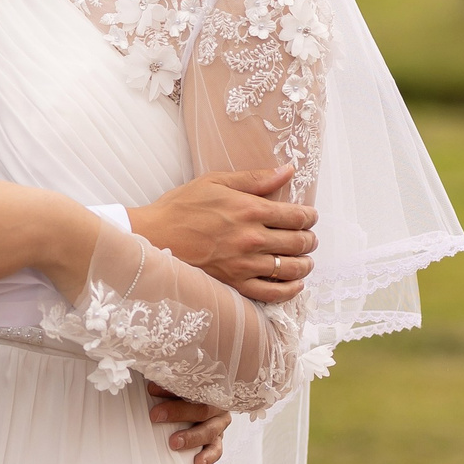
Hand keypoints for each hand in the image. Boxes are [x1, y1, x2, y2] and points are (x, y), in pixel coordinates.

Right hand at [125, 164, 315, 303]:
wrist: (153, 236)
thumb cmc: (181, 206)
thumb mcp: (216, 181)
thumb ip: (255, 178)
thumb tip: (287, 171)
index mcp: (250, 210)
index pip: (297, 216)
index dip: (310, 217)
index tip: (310, 216)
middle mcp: (252, 238)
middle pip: (299, 242)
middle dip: (310, 239)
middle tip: (309, 237)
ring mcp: (244, 264)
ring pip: (291, 269)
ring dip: (305, 264)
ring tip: (305, 260)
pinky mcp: (235, 284)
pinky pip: (272, 293)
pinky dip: (290, 290)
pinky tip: (295, 284)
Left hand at [149, 382, 231, 463]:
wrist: (197, 407)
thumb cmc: (181, 396)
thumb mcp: (176, 388)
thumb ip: (166, 385)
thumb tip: (149, 385)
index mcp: (208, 388)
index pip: (193, 387)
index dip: (172, 389)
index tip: (152, 390)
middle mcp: (216, 406)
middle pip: (201, 408)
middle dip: (178, 412)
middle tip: (156, 416)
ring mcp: (219, 424)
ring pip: (209, 431)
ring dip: (191, 437)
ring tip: (173, 443)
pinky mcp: (218, 440)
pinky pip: (216, 450)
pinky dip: (208, 457)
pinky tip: (197, 463)